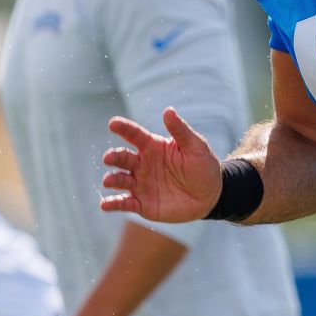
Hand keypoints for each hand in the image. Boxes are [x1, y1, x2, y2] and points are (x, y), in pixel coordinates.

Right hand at [100, 107, 222, 221]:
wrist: (210, 195)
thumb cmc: (202, 166)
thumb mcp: (195, 146)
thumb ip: (180, 130)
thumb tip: (168, 111)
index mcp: (153, 147)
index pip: (135, 135)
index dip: (124, 128)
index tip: (113, 123)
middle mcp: (142, 164)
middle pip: (123, 158)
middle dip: (114, 157)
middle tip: (109, 157)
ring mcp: (141, 184)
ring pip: (121, 180)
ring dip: (113, 180)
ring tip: (108, 181)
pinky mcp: (142, 203)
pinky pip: (125, 203)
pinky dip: (114, 204)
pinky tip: (105, 204)